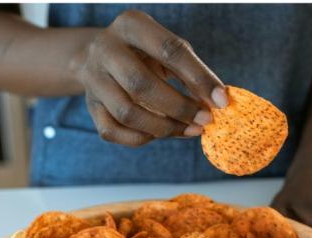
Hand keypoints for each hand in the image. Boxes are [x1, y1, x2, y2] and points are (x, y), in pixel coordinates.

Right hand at [76, 9, 226, 146]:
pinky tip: (160, 134)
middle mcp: (106, 49)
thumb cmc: (144, 53)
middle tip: (204, 120)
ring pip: (127, 113)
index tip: (221, 101)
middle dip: (179, 107)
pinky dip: (140, 138)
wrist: (97, 57)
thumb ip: (191, 72)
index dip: (198, 78)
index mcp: (131, 25)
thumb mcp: (166, 50)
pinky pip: (112, 131)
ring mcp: (93, 79)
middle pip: (141, 85)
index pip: (169, 50)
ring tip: (188, 130)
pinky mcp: (89, 106)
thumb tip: (217, 102)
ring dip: (163, 128)